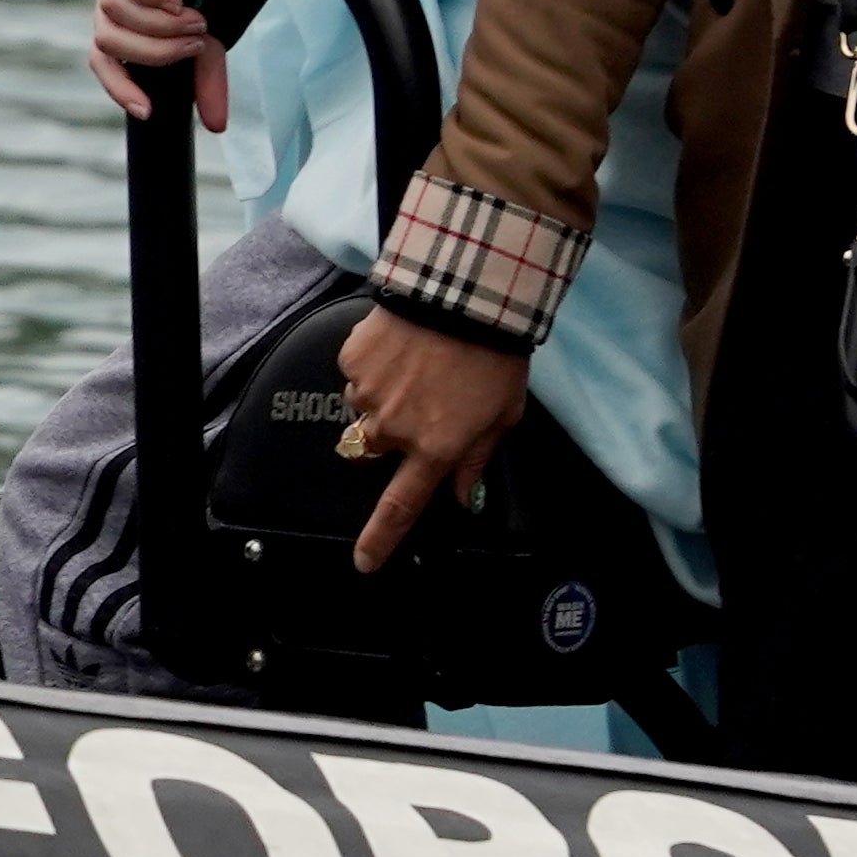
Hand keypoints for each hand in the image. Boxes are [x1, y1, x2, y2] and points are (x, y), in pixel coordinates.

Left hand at [90, 0, 228, 130]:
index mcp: (119, 29)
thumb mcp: (205, 40)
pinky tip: (178, 2)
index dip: (120, 88)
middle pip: (110, 41)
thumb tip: (217, 127)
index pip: (103, 63)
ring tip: (197, 21)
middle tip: (195, 45)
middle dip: (155, 51)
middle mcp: (108, 6)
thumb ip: (206, 79)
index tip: (148, 110)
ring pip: (115, 13)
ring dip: (158, 25)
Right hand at [337, 307, 530, 572]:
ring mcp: (368, 395)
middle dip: (391, 434)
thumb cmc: (496, 356)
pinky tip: (403, 344)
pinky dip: (376, 365)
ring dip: (386, 396)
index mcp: (435, 447)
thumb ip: (477, 457)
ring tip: (420, 363)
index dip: (381, 538)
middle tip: (423, 400)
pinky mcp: (352, 361)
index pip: (401, 507)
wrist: (466, 294)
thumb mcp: (504, 413)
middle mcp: (394, 429)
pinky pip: (356, 373)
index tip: (365, 562)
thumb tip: (465, 496)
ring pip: (365, 409)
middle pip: (375, 449)